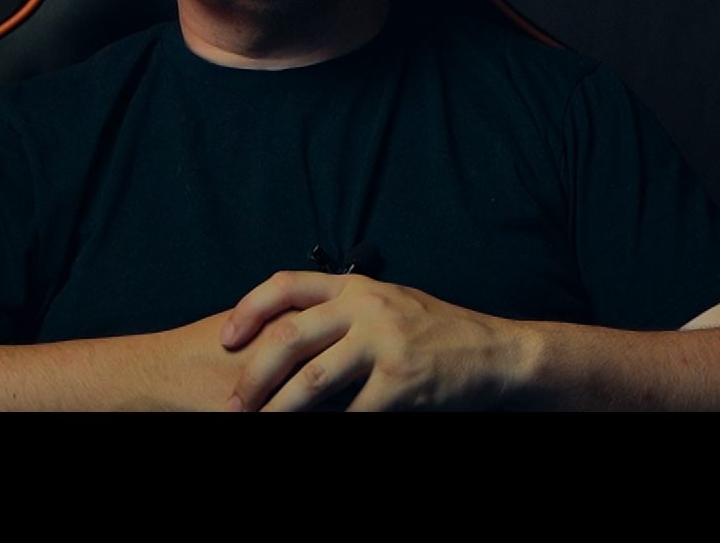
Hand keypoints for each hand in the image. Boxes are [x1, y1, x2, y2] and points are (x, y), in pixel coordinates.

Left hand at [218, 272, 531, 411]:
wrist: (496, 354)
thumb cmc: (436, 333)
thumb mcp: (388, 305)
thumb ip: (344, 311)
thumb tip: (287, 330)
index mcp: (356, 288)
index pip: (286, 285)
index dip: (248, 310)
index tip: (224, 338)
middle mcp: (366, 308)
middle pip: (289, 336)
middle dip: (252, 375)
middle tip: (231, 405)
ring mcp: (385, 343)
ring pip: (313, 380)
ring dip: (278, 409)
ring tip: (258, 424)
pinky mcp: (402, 381)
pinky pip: (353, 413)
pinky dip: (329, 427)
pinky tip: (317, 433)